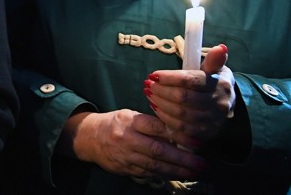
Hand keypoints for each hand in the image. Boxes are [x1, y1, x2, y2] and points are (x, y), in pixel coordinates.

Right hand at [64, 109, 203, 179]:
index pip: (157, 127)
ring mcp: (125, 155)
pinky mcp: (125, 168)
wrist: (89, 137)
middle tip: (201, 163)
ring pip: (155, 165)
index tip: (196, 141)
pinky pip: (149, 173)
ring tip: (194, 172)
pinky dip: (165, 174)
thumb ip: (152, 124)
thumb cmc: (116, 124)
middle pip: (158, 150)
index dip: (179, 135)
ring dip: (177, 170)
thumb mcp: (130, 116)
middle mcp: (127, 138)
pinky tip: (177, 174)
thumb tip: (179, 134)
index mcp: (130, 121)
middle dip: (182, 158)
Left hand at [146, 43, 236, 148]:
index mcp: (220, 84)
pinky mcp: (206, 133)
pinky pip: (181, 128)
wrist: (226, 104)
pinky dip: (165, 118)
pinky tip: (156, 107)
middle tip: (148, 84)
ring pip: (181, 114)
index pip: (190, 81)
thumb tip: (220, 48)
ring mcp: (213, 120)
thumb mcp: (214, 68)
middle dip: (162, 91)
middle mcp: (219, 104)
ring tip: (149, 94)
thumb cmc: (213, 81)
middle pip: (184, 98)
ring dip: (161, 103)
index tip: (153, 74)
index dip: (169, 78)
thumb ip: (213, 60)